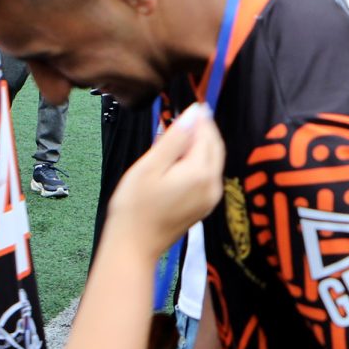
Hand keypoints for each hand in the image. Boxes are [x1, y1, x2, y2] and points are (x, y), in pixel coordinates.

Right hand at [106, 103, 224, 245]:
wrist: (133, 245)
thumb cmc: (135, 206)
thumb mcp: (150, 165)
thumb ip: (174, 138)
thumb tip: (193, 113)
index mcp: (200, 172)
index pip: (207, 134)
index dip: (199, 117)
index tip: (191, 102)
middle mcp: (212, 185)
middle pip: (215, 147)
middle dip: (204, 129)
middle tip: (187, 115)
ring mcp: (210, 198)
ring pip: (212, 161)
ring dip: (201, 145)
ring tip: (180, 135)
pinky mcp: (204, 207)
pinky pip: (207, 176)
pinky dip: (198, 162)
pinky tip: (180, 159)